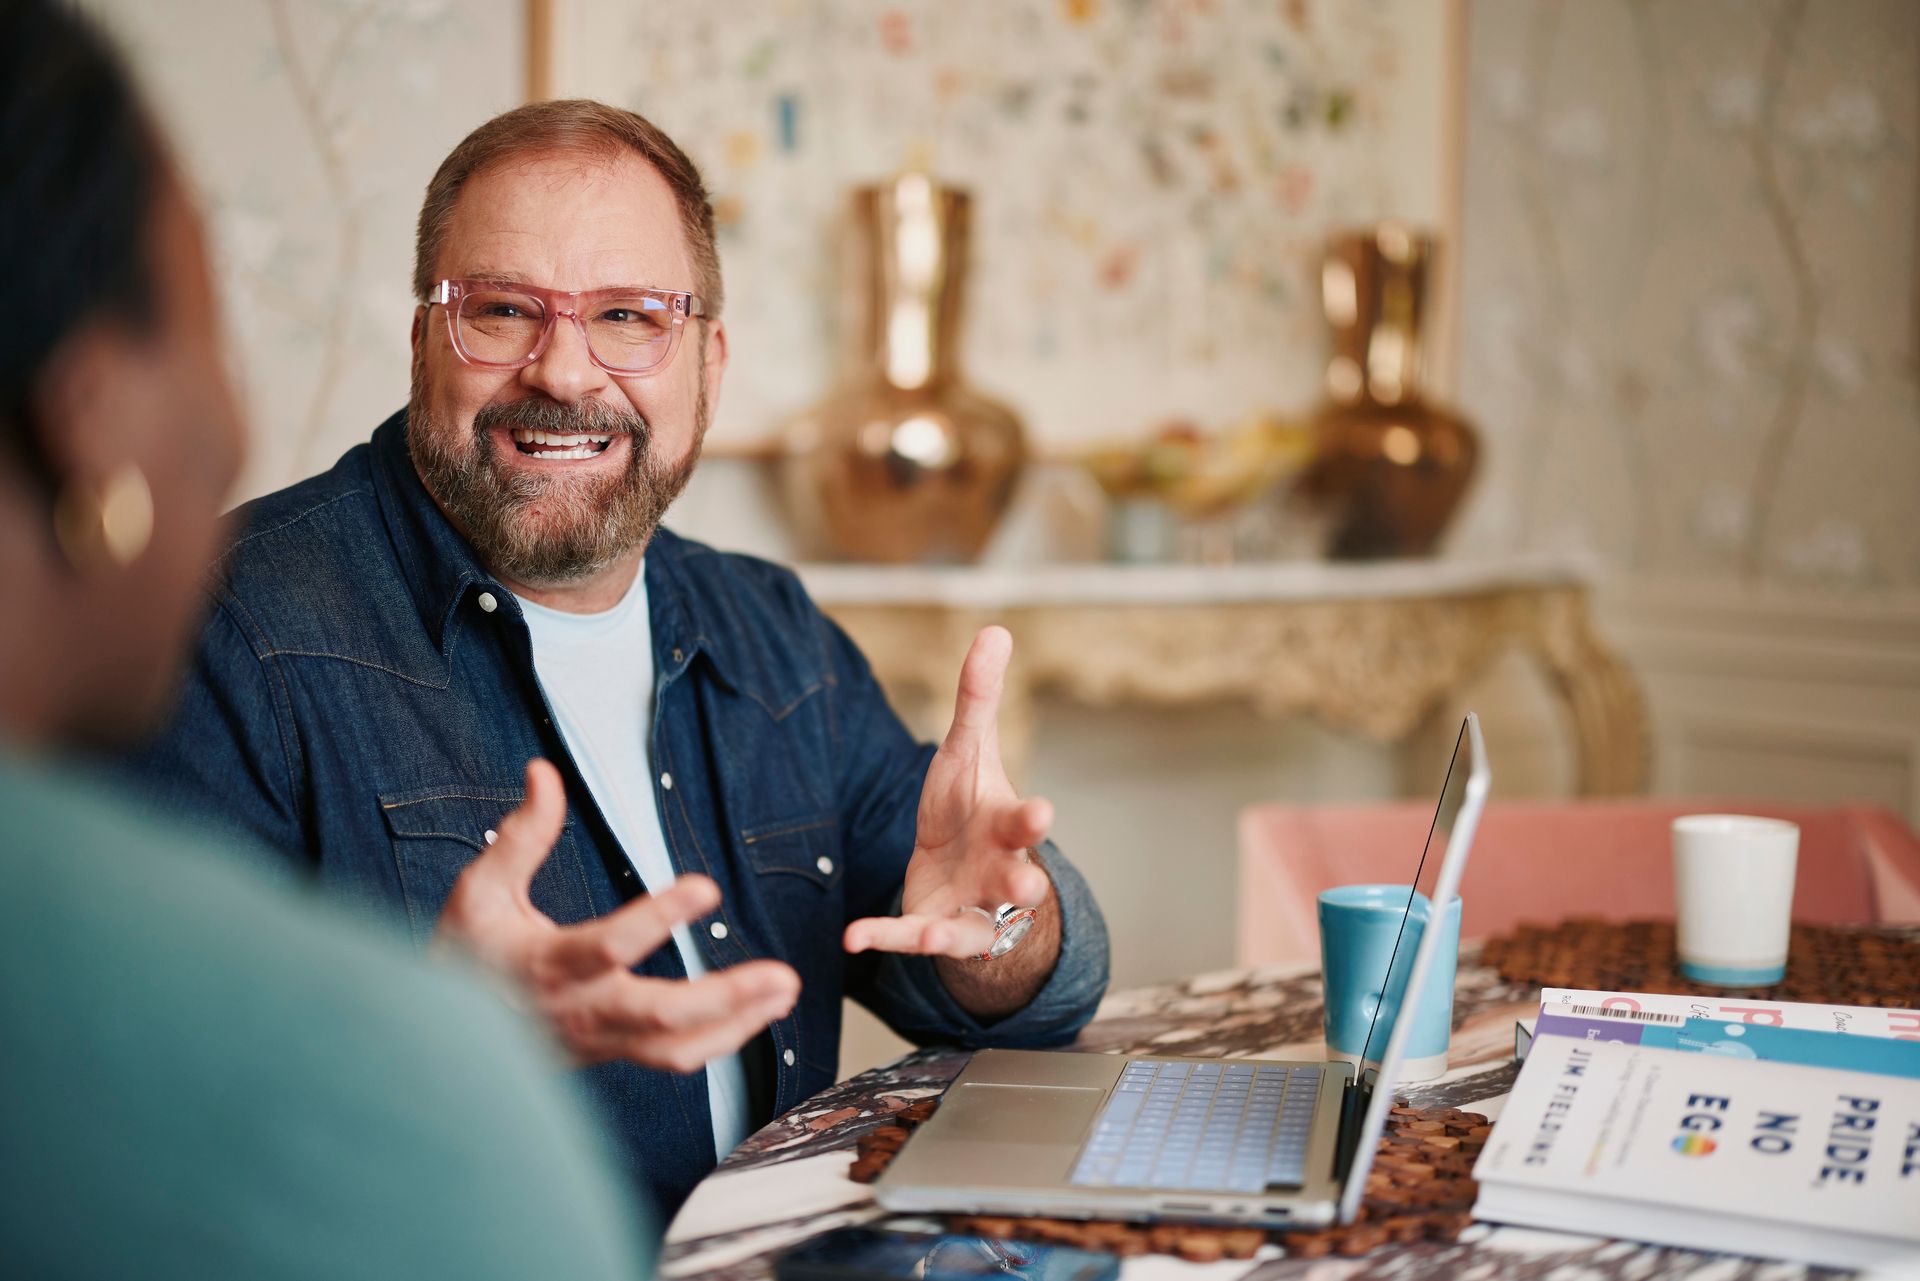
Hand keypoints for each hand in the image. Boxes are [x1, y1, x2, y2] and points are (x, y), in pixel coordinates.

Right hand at [436, 759, 799, 1071]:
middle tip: (782, 974)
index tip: (706, 886)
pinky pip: (672, 1058)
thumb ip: (521, 835)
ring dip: (737, 1023)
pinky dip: (721, 1041)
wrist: (439, 1042)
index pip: (610, 946)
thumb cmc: (464, 954)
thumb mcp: (480, 890)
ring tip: (785, 992)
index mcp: (547, 966)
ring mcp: (599, 1040)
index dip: (659, 918)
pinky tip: (757, 1016)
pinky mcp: (612, 1054)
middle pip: (659, 1016)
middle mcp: (580, 1010)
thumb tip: (545, 771)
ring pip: (675, 1047)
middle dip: (726, 997)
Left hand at [844, 626, 1053, 960]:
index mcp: (1009, 825)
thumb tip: (995, 629)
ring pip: (971, 926)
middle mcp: (1000, 871)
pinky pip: (913, 937)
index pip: (1026, 820)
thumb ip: (980, 698)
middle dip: (1022, 881)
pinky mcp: (935, 928)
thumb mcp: (970, 751)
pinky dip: (886, 938)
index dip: (1034, 817)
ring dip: (953, 932)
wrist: (960, 871)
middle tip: (1026, 883)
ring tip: (933, 939)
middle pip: (1018, 878)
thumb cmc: (972, 808)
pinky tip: (854, 938)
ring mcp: (972, 907)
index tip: (1042, 811)